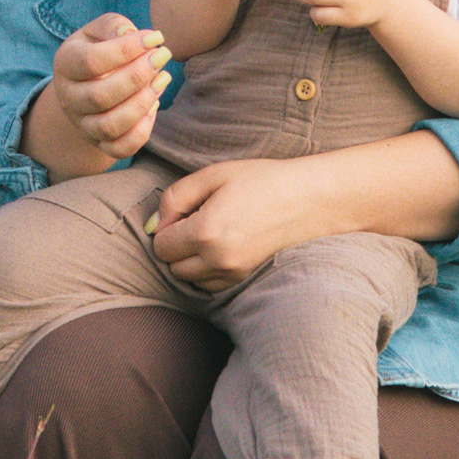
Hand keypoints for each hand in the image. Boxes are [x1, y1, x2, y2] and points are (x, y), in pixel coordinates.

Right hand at [48, 12, 169, 162]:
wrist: (85, 83)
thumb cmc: (98, 49)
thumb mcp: (99, 30)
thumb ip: (113, 26)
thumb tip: (131, 35)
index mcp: (65, 64)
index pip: (91, 61)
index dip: (126, 50)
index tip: (156, 37)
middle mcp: (69, 98)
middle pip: (101, 96)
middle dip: (138, 76)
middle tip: (163, 56)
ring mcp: (83, 124)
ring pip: (110, 126)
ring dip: (142, 103)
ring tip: (163, 78)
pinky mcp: (99, 142)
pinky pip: (119, 148)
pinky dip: (141, 132)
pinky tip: (154, 106)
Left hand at [147, 160, 309, 295]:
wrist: (306, 199)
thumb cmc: (260, 180)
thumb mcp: (213, 175)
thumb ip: (174, 198)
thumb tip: (152, 227)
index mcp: (207, 231)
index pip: (160, 246)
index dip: (165, 227)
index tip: (184, 210)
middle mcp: (218, 259)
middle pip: (171, 266)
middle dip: (175, 245)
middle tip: (197, 219)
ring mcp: (233, 273)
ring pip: (188, 278)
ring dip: (190, 259)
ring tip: (212, 232)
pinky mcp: (243, 278)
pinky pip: (208, 284)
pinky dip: (206, 269)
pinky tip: (222, 245)